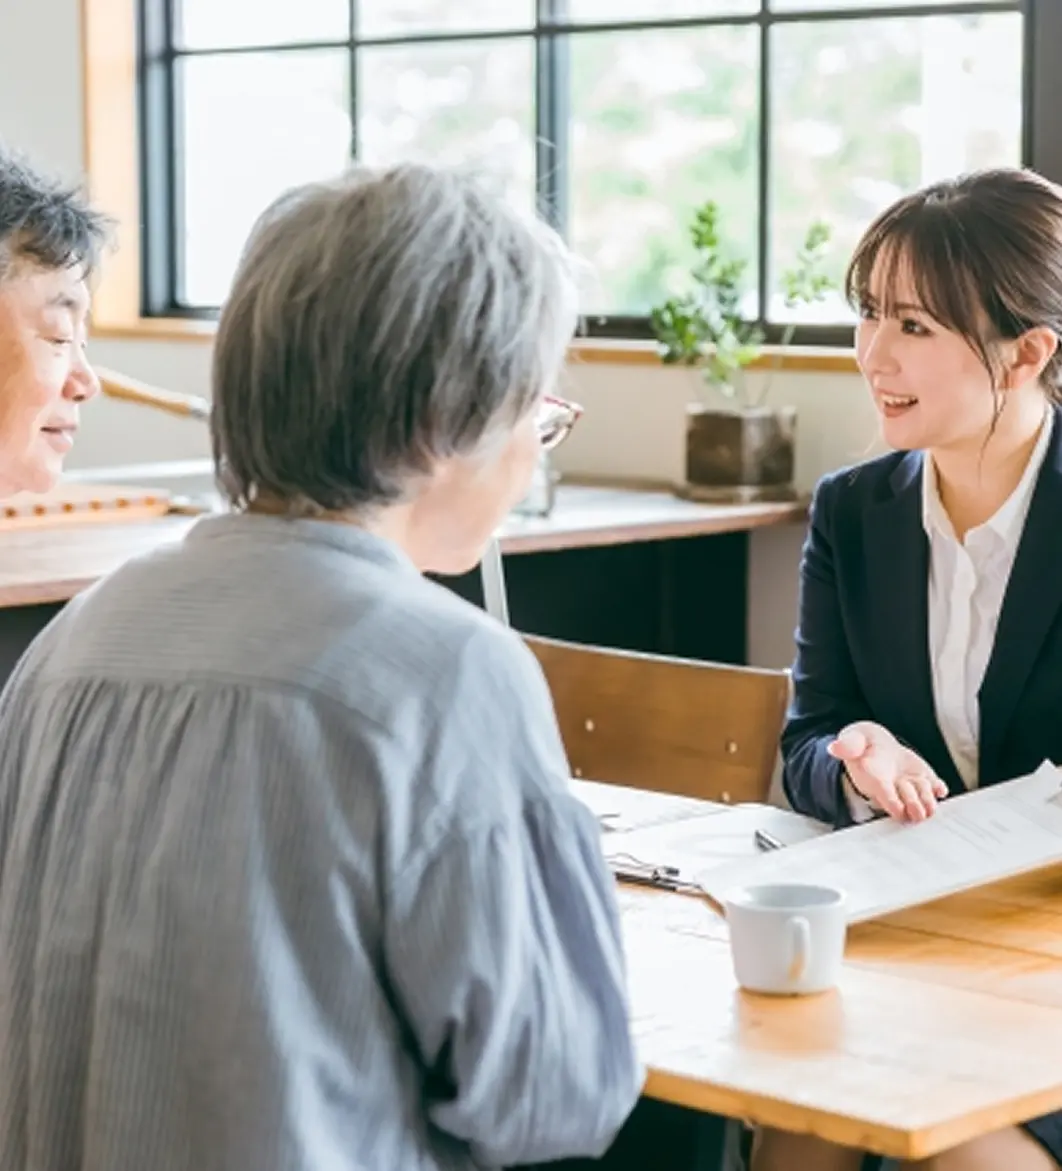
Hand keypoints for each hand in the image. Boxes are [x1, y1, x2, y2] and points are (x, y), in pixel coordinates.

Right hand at [828, 721, 947, 821]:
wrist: (877, 746)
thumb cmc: (863, 746)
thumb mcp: (853, 740)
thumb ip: (847, 745)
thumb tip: (835, 747)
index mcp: (875, 781)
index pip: (884, 796)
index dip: (892, 803)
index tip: (898, 809)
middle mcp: (894, 788)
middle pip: (906, 801)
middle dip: (913, 801)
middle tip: (917, 802)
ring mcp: (910, 786)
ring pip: (923, 798)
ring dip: (928, 797)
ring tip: (929, 789)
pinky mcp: (923, 779)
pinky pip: (934, 788)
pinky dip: (939, 789)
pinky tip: (939, 788)